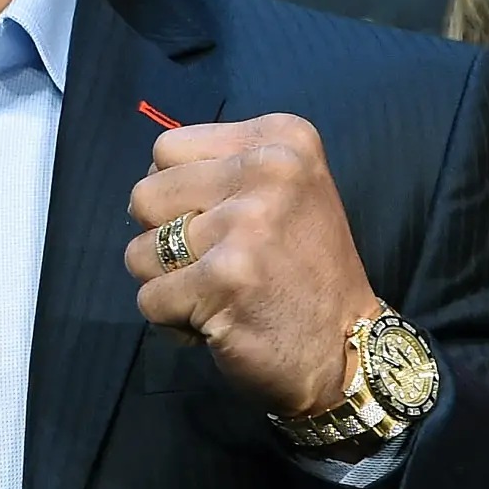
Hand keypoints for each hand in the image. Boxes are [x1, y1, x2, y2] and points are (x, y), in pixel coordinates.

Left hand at [124, 114, 378, 416]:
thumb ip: (219, 169)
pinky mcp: (226, 278)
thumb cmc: (301, 270)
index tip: (218, 221)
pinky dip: (171, 320)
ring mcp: (248, 224)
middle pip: (145, 195)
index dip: (175, 194)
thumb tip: (148, 171)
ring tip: (219, 292)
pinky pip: (149, 298)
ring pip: (140, 249)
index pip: (167, 148)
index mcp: (282, 139)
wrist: (349, 349)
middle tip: (217, 264)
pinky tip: (219, 320)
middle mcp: (271, 170)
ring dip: (167, 282)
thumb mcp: (280, 190)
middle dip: (163, 239)